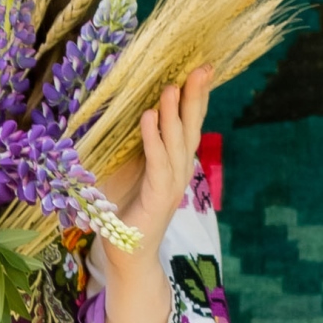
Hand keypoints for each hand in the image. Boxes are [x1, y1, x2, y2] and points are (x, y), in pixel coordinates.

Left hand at [95, 68, 212, 322]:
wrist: (126, 256)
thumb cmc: (123, 212)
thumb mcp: (124, 169)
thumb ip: (130, 143)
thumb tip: (120, 109)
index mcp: (174, 161)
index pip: (188, 123)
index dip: (196, 96)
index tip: (202, 67)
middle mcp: (178, 171)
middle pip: (190, 127)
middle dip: (196, 97)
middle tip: (202, 66)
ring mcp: (171, 186)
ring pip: (176, 143)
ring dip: (173, 114)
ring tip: (171, 86)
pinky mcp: (157, 200)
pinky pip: (156, 165)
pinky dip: (153, 141)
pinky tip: (148, 119)